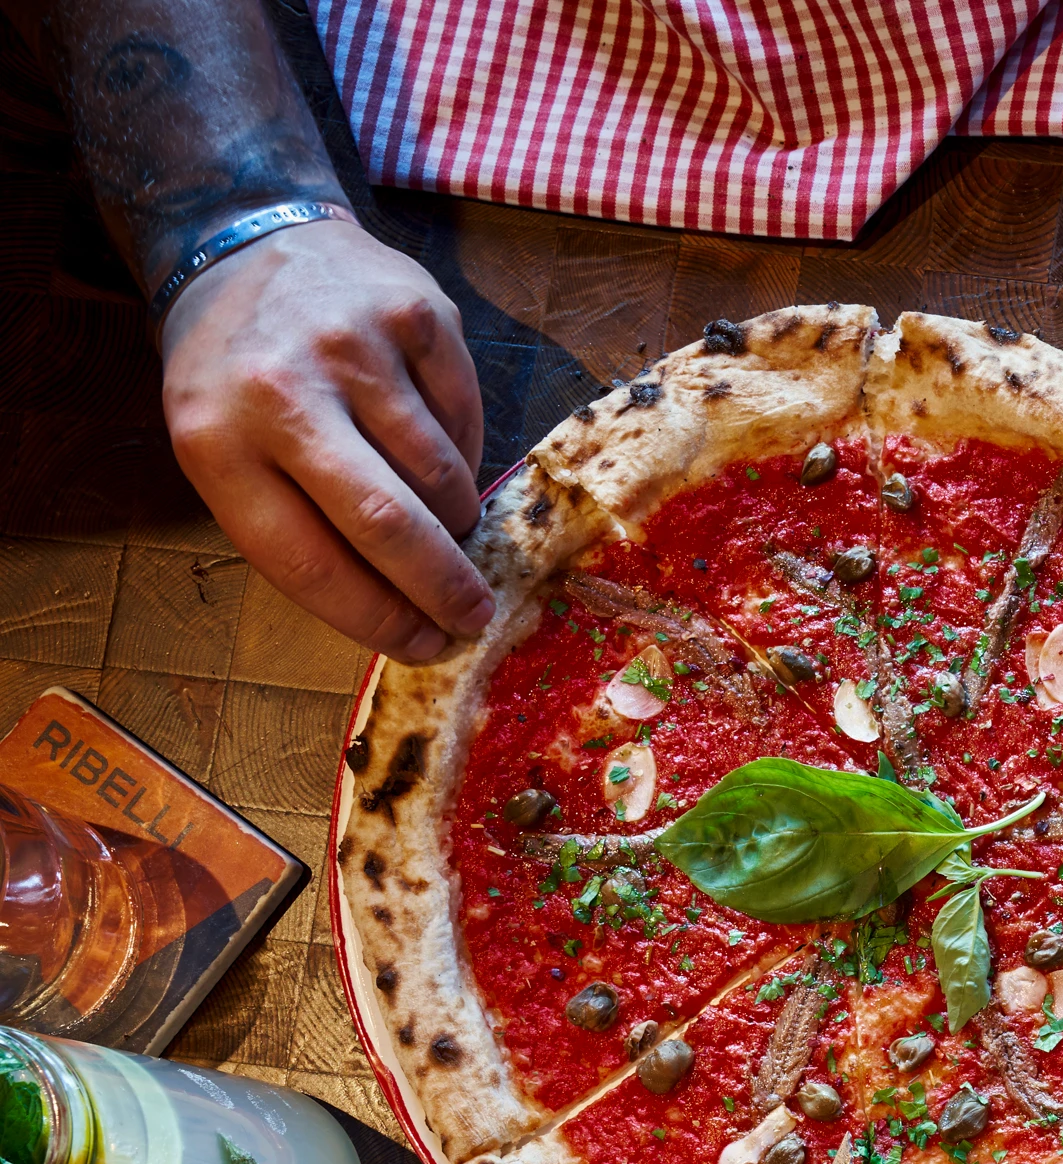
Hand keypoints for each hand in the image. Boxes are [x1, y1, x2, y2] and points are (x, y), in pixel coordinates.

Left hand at [160, 216, 490, 661]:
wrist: (247, 246)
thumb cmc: (238, 375)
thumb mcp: (225, 451)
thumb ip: (294, 525)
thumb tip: (400, 610)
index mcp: (215, 443)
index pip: (309, 562)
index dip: (376, 618)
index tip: (424, 645)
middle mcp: (280, 391)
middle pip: (386, 523)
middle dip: (442, 587)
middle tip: (474, 616)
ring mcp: (352, 347)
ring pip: (439, 475)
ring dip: (457, 519)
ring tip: (449, 522)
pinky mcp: (414, 315)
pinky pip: (465, 418)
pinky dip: (466, 452)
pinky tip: (439, 447)